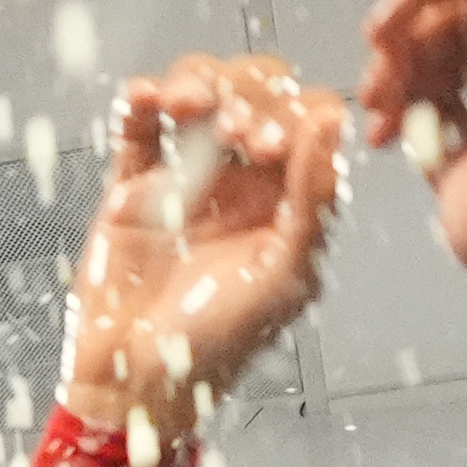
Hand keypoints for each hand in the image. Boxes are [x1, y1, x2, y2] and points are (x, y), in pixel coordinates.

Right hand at [60, 52, 338, 444]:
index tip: (269, 148)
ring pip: (197, 95)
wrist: (135, 382)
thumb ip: (312, 196)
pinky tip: (142, 100)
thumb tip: (333, 118)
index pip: (305, 119)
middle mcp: (241, 181)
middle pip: (252, 92)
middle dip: (244, 94)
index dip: (292, 114)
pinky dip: (138, 102)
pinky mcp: (132, 186)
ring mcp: (185, 178)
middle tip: (232, 133)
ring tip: (184, 107)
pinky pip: (136, 127)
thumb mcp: (284, 274)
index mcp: (288, 199)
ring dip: (195, 84)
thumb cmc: (218, 346)